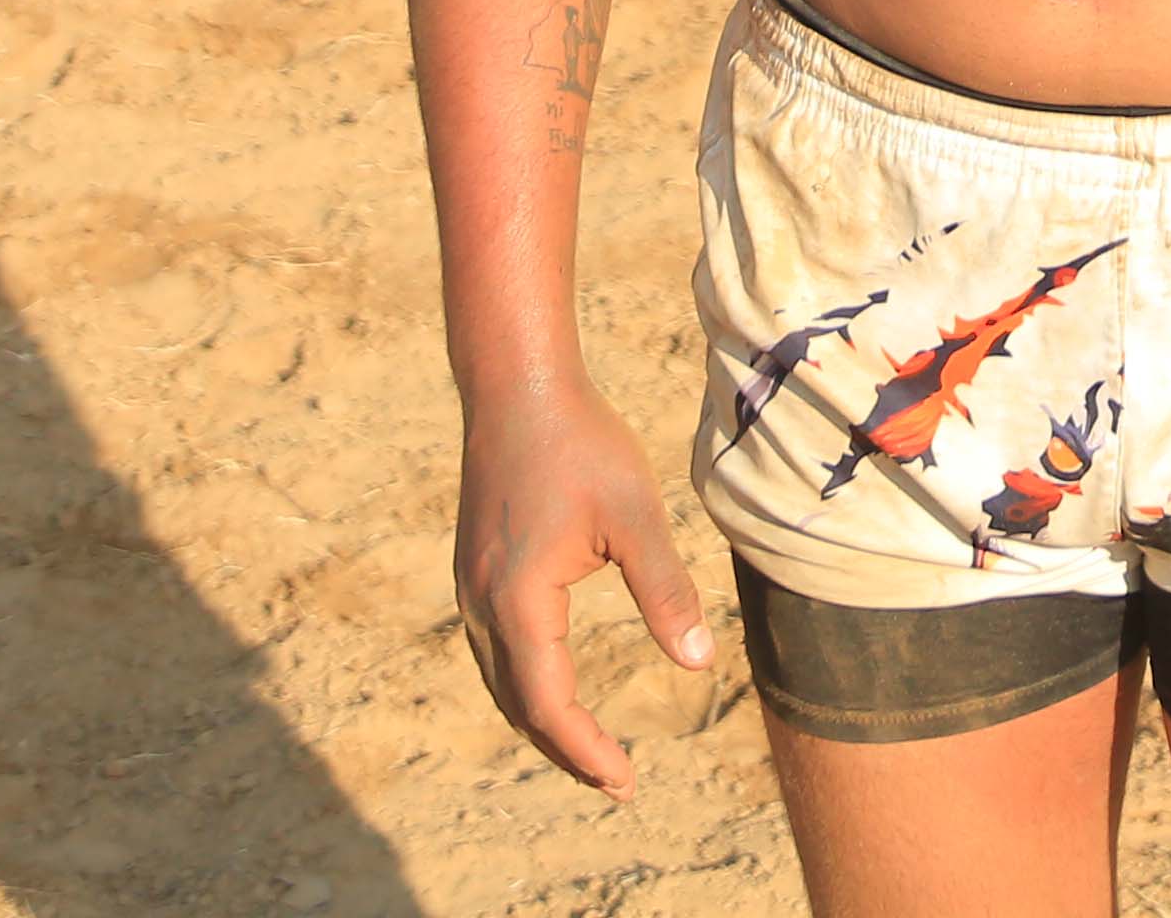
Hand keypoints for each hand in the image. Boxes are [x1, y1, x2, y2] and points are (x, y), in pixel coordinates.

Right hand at [452, 375, 712, 796]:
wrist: (517, 386)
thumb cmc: (582, 444)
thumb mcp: (637, 514)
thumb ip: (665, 591)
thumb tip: (700, 663)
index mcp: (520, 600)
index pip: (548, 705)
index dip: (586, 752)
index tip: (627, 784)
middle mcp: (482, 604)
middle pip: (518, 706)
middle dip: (566, 751)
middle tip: (617, 784)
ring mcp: (470, 588)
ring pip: (500, 682)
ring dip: (542, 722)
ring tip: (590, 752)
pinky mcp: (474, 570)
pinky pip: (493, 652)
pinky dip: (524, 686)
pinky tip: (554, 686)